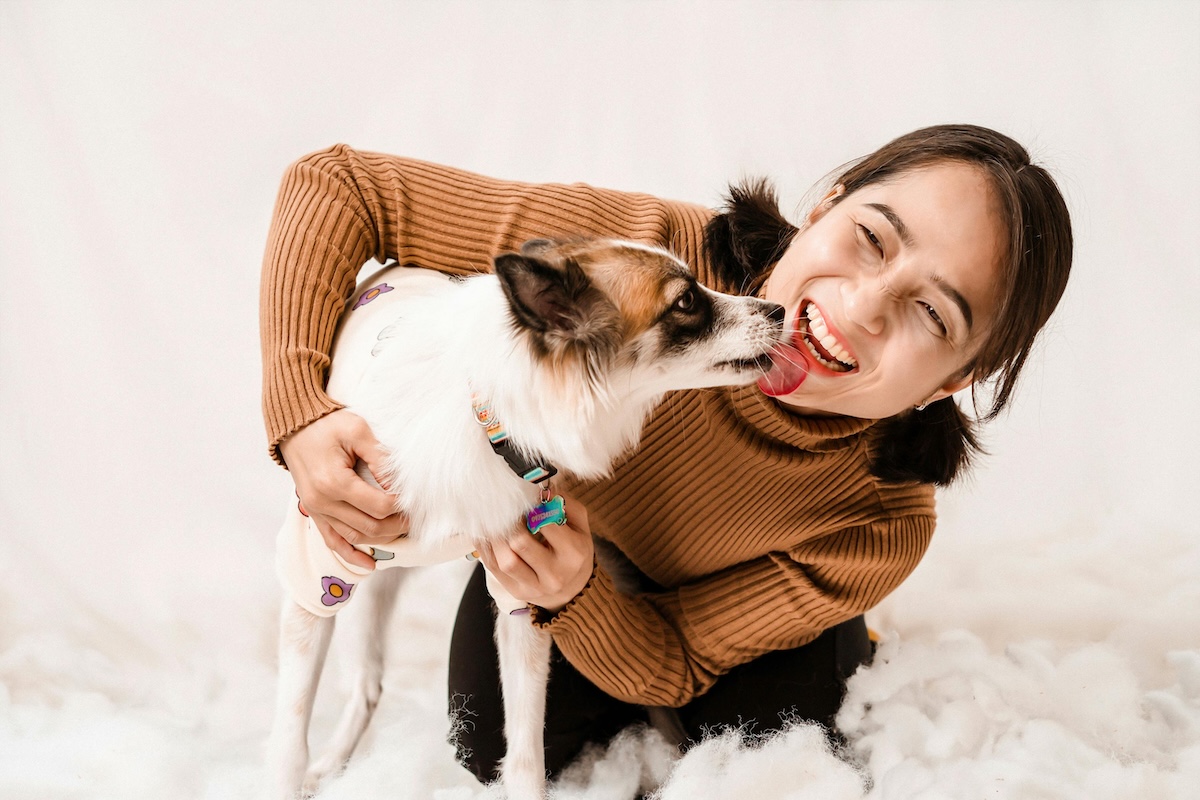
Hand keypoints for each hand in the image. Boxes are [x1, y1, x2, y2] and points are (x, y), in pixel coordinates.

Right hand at [279, 409, 409, 570]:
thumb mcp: (358, 431)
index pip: (379, 506)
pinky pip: (333, 541)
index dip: (401, 506)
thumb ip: (380, 458)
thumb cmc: (328, 425)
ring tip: (401, 530)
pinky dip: (351, 555)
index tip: (413, 498)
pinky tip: (369, 565)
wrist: (295, 426)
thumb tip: (399, 484)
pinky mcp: (314, 513)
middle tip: (414, 517)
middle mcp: (322, 501)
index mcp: (334, 482)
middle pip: (370, 527)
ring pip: (355, 537)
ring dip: (381, 539)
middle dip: (397, 525)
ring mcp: (316, 510)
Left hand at [478, 492, 593, 612]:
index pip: (546, 525)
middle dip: (510, 522)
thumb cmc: (574, 550)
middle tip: (504, 508)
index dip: (531, 508)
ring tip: (494, 522)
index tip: (524, 498)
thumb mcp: (579, 526)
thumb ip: (565, 504)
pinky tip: (486, 535)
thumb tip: (540, 489)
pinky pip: (494, 569)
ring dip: (495, 537)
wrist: (572, 589)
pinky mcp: (517, 591)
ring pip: (505, 560)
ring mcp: (534, 586)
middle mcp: (555, 574)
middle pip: (521, 543)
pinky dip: (486, 548)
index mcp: (574, 554)